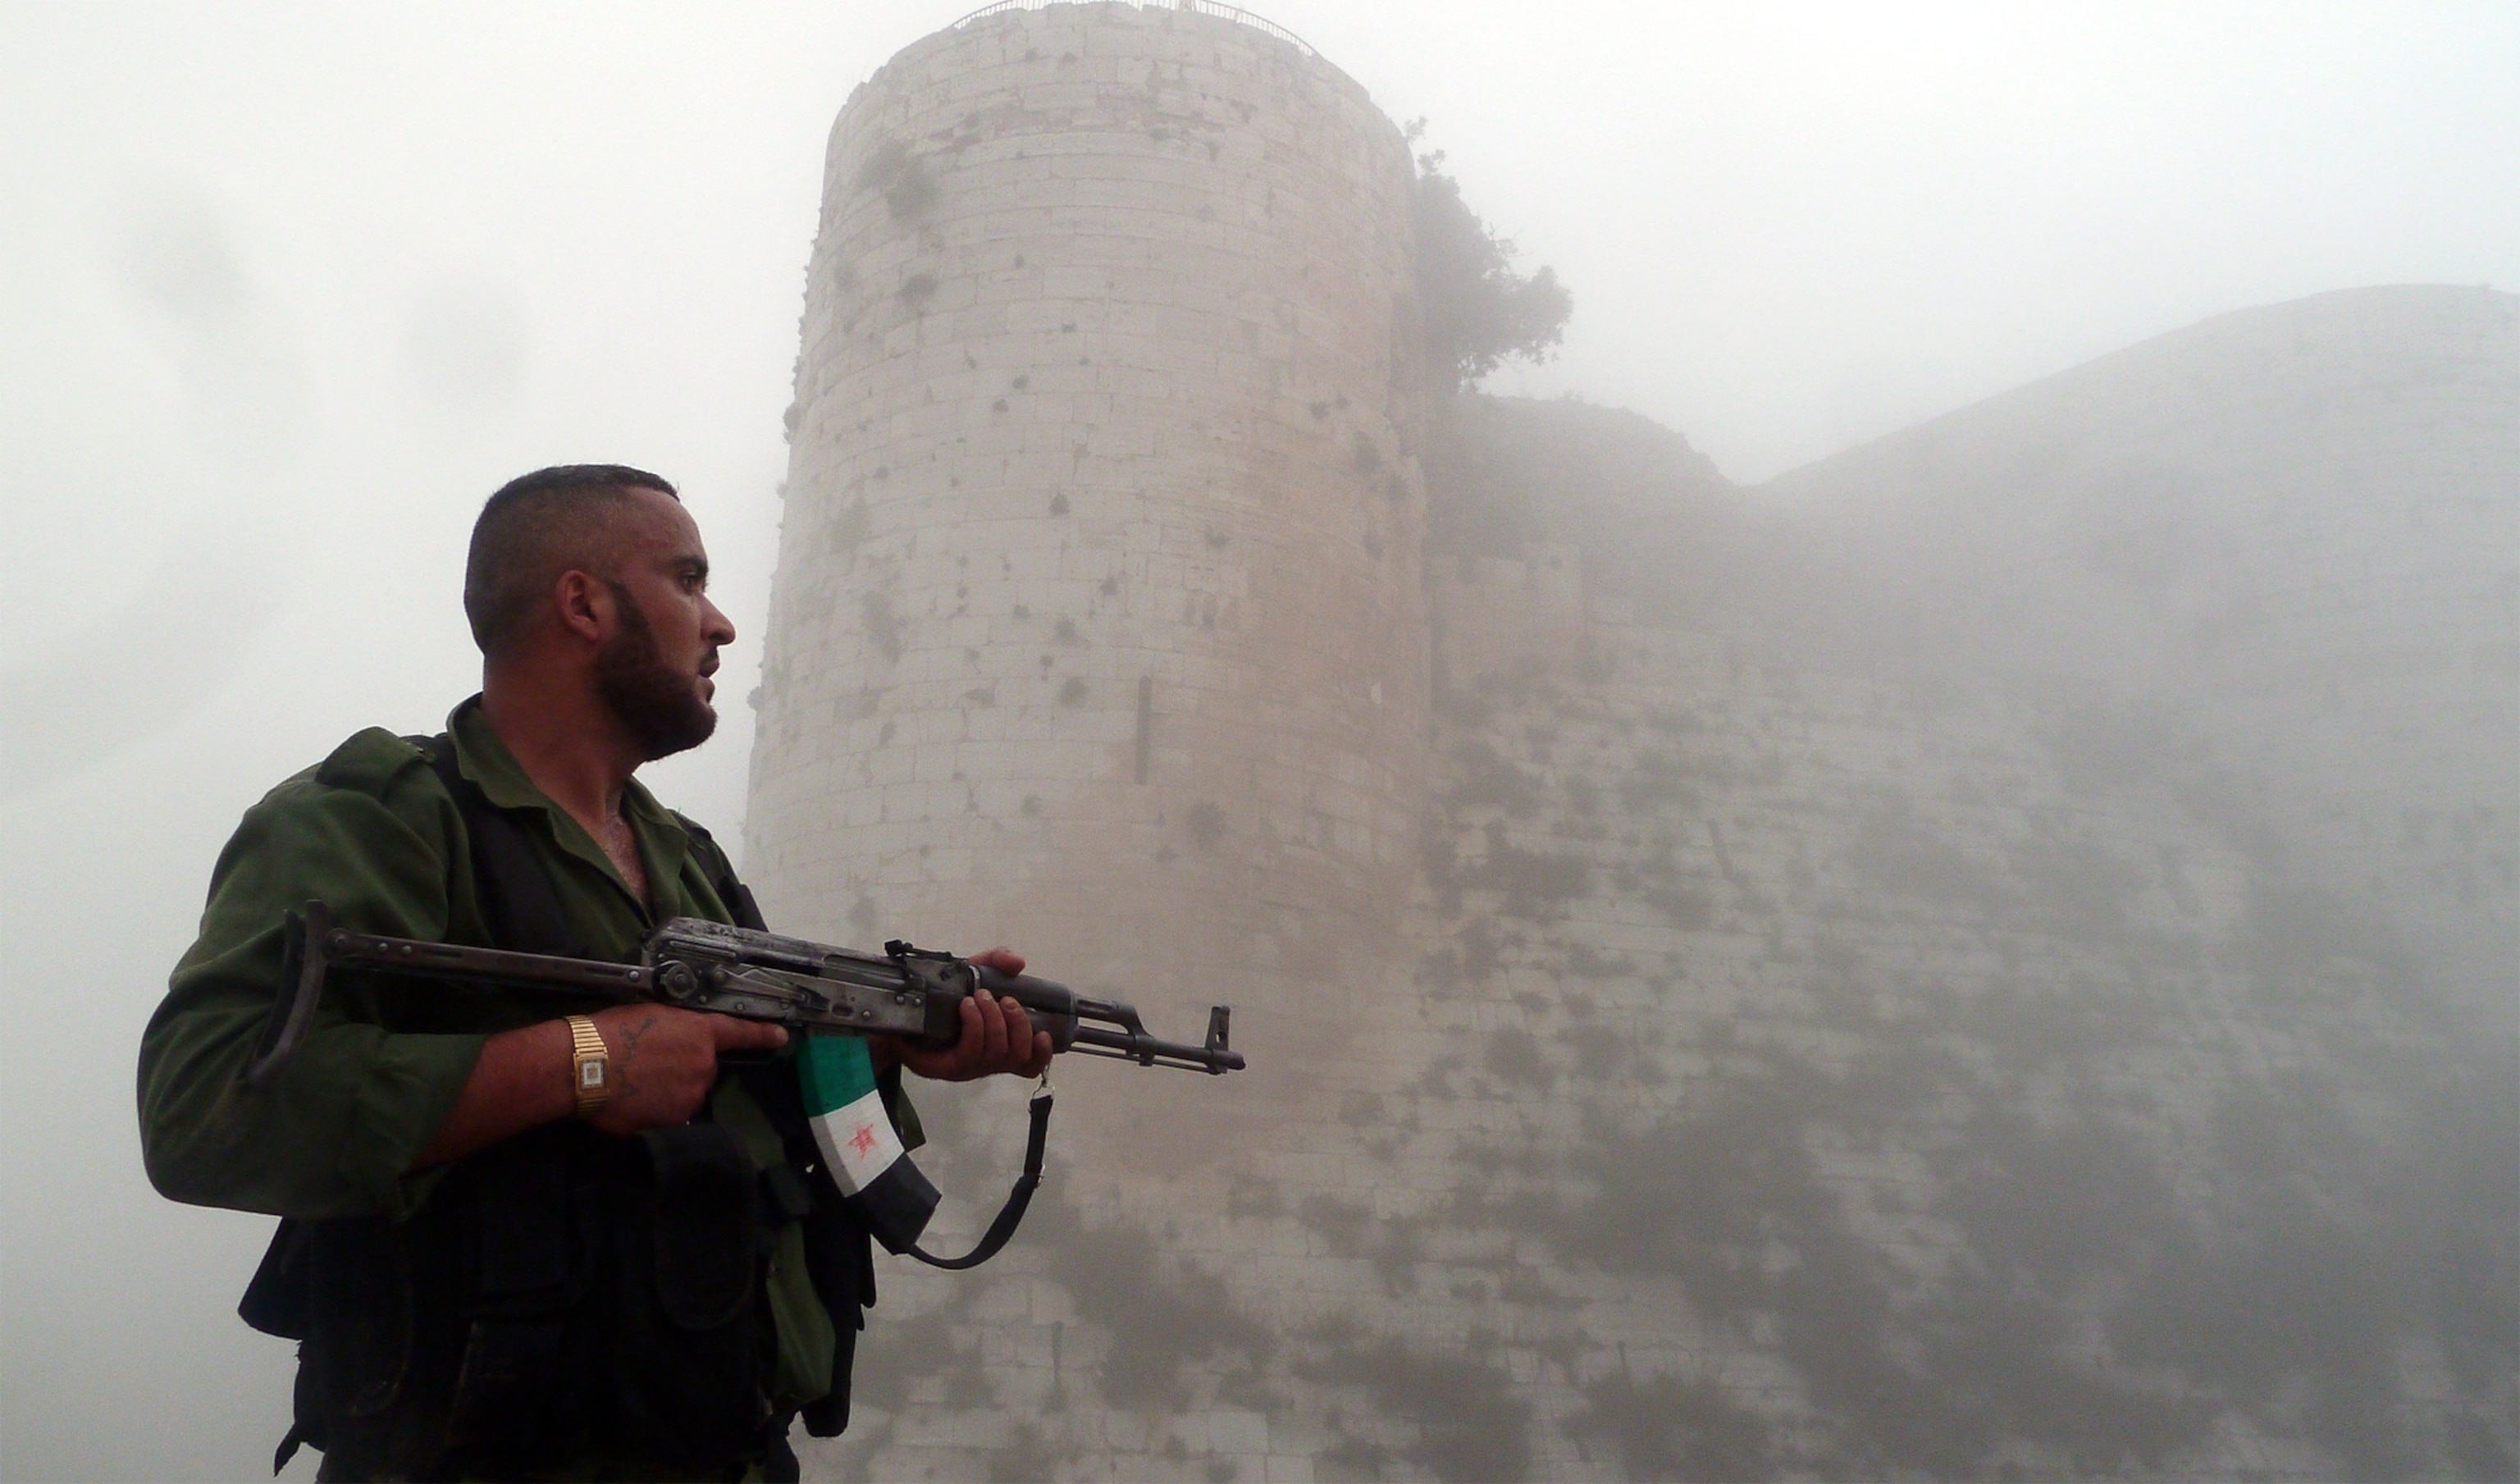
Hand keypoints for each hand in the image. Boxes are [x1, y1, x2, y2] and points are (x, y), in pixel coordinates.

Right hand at [583, 1004, 787, 1134]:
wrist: (585, 1065)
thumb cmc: (611, 1031)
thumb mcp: (650, 1015)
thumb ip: (676, 1030)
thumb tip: (676, 1043)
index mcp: (699, 1032)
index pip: (739, 1032)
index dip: (762, 1034)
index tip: (781, 1037)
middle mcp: (703, 1064)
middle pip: (702, 1069)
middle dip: (683, 1069)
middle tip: (647, 1065)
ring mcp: (691, 1094)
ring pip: (686, 1093)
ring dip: (669, 1091)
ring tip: (634, 1084)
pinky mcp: (675, 1120)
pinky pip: (671, 1116)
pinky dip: (656, 1111)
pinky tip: (632, 1101)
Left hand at [884, 947, 1054, 1081]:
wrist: (907, 1008)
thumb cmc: (946, 997)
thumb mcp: (974, 972)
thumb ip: (997, 961)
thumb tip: (1017, 963)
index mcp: (1000, 1046)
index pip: (1030, 1063)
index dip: (1042, 1053)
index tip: (1043, 1032)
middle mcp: (987, 1061)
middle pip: (1017, 1055)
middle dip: (1016, 1023)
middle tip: (1003, 999)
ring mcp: (967, 1067)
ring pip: (995, 1053)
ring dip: (991, 1021)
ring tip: (978, 998)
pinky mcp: (945, 1068)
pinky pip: (969, 1053)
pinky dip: (974, 1027)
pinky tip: (967, 1008)